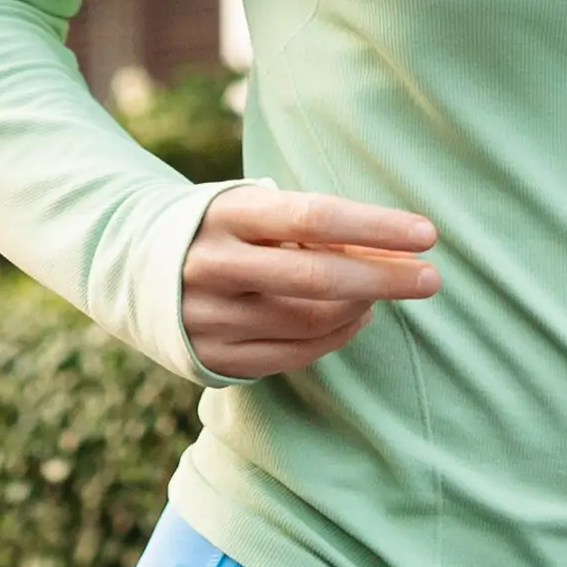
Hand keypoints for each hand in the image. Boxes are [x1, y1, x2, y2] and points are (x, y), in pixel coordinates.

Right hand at [180, 184, 438, 380]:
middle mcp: (212, 266)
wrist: (135, 266)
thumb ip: (314, 225)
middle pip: (317, 278)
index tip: (426, 234)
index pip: (312, 217)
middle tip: (431, 278)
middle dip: (384, 278)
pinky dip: (336, 338)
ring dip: (362, 308)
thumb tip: (393, 248)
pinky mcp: (211, 358)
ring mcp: (208, 317)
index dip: (374, 226)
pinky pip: (292, 356)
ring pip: (310, 322)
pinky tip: (357, 317)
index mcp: (226, 215)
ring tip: (386, 292)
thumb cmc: (224, 229)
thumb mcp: (255, 208)